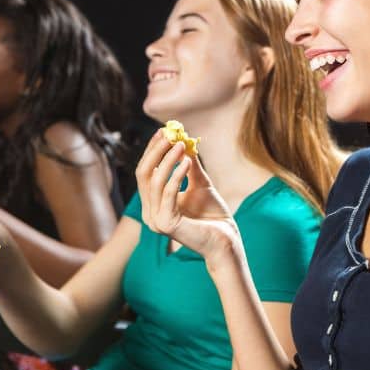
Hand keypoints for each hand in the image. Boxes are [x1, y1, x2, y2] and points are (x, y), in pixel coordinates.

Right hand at [136, 130, 241, 268]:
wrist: (226, 238)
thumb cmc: (213, 214)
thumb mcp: (200, 182)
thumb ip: (189, 164)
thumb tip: (183, 140)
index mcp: (153, 204)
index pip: (145, 172)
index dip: (152, 150)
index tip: (163, 131)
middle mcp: (149, 213)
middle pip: (143, 175)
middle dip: (155, 152)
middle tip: (169, 134)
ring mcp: (155, 220)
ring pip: (154, 181)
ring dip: (168, 160)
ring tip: (182, 145)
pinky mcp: (166, 224)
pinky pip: (168, 193)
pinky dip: (176, 174)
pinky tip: (187, 162)